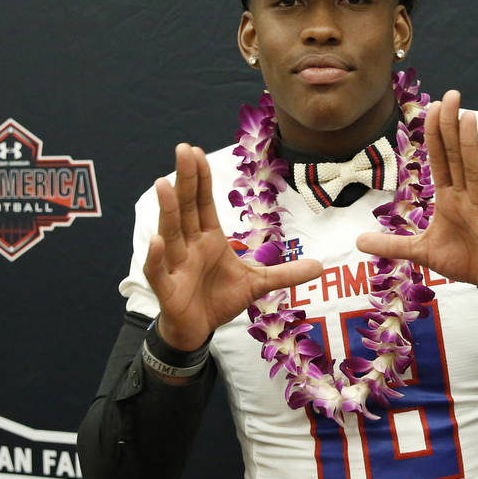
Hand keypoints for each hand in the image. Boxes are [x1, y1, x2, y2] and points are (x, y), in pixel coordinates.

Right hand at [143, 144, 322, 350]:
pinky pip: (159, 270)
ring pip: (171, 232)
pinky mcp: (167, 288)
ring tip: (164, 184)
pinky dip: (157, 256)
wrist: (198, 329)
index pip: (204, 202)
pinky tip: (158, 240)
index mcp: (208, 238)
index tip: (197, 151)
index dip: (202, 178)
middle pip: (187, 207)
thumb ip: (285, 273)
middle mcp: (189, 245)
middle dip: (185, 179)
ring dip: (168, 209)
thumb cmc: (220, 298)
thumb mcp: (257, 283)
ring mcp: (176, 265)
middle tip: (183, 149)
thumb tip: (320, 267)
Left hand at [356, 90, 477, 298]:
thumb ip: (392, 245)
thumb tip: (357, 242)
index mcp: (450, 199)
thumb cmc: (464, 259)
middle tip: (450, 96)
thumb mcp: (421, 252)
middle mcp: (467, 198)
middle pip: (458, 158)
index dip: (436, 135)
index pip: (441, 161)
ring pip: (477, 174)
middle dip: (452, 128)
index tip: (432, 107)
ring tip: (469, 118)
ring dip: (472, 146)